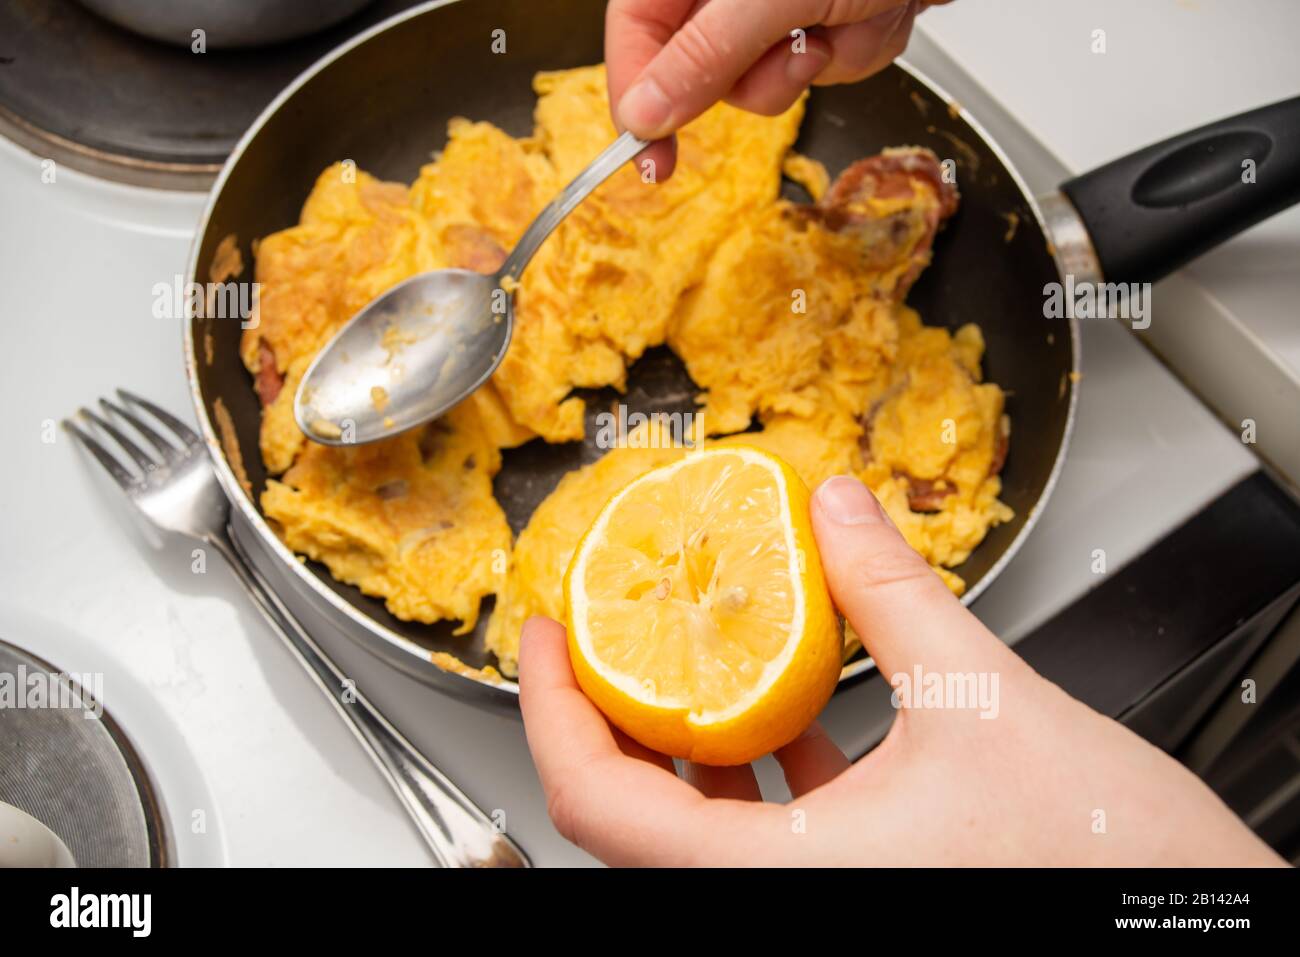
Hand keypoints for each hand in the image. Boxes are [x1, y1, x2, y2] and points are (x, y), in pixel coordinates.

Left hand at [518, 475, 1282, 865]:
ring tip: (682, 652)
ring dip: (680, 742)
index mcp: (785, 875)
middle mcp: (785, 901)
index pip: (601, 804)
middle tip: (601, 630)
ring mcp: (818, 903)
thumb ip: (890, 590)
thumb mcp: (984, 697)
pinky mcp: (858, 891)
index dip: (550, 710)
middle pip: (632, 817)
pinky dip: (753, 773)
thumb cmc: (1104, 864)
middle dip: (611, 714)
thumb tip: (833, 506)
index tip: (541, 637)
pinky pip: (765, 838)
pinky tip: (787, 711)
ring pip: (696, 832)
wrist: (1194, 926)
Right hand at [606, 0, 951, 177]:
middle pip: (704, 71)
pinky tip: (871, 10)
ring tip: (845, 12)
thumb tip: (644, 112)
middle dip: (766, 73)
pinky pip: (822, 72)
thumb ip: (704, 55)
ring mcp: (776, 5)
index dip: (638, 100)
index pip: (635, 36)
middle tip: (800, 42)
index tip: (652, 158)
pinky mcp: (820, 20)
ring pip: (770, 82)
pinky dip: (855, 50)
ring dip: (821, 62)